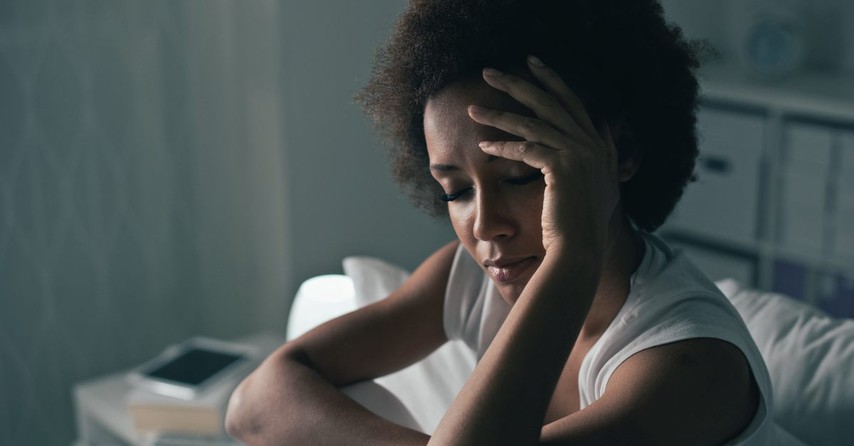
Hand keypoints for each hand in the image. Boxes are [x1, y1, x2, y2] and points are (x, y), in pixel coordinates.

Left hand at [467, 56, 620, 258]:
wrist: (580, 249)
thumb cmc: (580, 225)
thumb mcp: (597, 185)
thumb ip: (600, 155)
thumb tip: (598, 129)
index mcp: (597, 144)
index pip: (571, 102)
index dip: (551, 80)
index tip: (530, 63)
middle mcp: (590, 144)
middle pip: (548, 103)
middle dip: (517, 83)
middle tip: (489, 72)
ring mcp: (579, 154)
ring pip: (531, 124)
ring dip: (498, 115)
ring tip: (473, 109)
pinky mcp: (562, 168)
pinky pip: (526, 149)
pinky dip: (503, 147)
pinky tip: (484, 147)